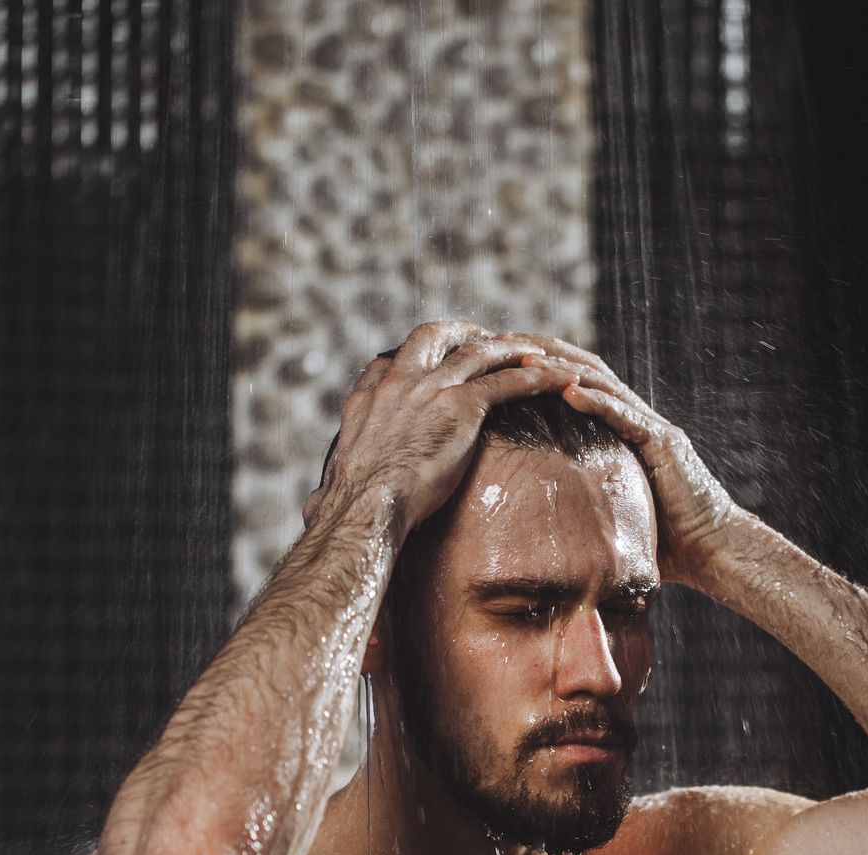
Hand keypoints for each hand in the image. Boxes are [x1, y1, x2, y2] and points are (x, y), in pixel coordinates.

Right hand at [307, 321, 574, 536]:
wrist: (367, 506)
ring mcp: (431, 389)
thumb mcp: (330, 488)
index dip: (408, 358)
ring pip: (479, 352)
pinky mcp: (462, 406)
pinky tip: (557, 378)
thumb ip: (325, 491)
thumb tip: (311, 509)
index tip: (424, 361)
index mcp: (366, 400)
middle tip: (483, 336)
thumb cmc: (349, 510)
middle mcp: (398, 383)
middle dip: (460, 331)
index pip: (386, 363)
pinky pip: (508, 381)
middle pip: (432, 336)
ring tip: (534, 350)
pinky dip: (536, 377)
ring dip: (509, 348)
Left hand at [509, 334, 741, 583]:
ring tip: (527, 360)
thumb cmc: (662, 540)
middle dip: (545, 354)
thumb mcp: (609, 512)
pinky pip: (626, 416)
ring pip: (604, 385)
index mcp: (622, 431)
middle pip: (586, 372)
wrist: (712, 550)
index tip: (503, 361)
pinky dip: (597, 402)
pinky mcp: (665, 444)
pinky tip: (568, 391)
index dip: (543, 368)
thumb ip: (579, 499)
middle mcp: (638, 419)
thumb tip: (533, 516)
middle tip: (504, 343)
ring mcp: (653, 428)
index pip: (577, 385)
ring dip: (563, 369)